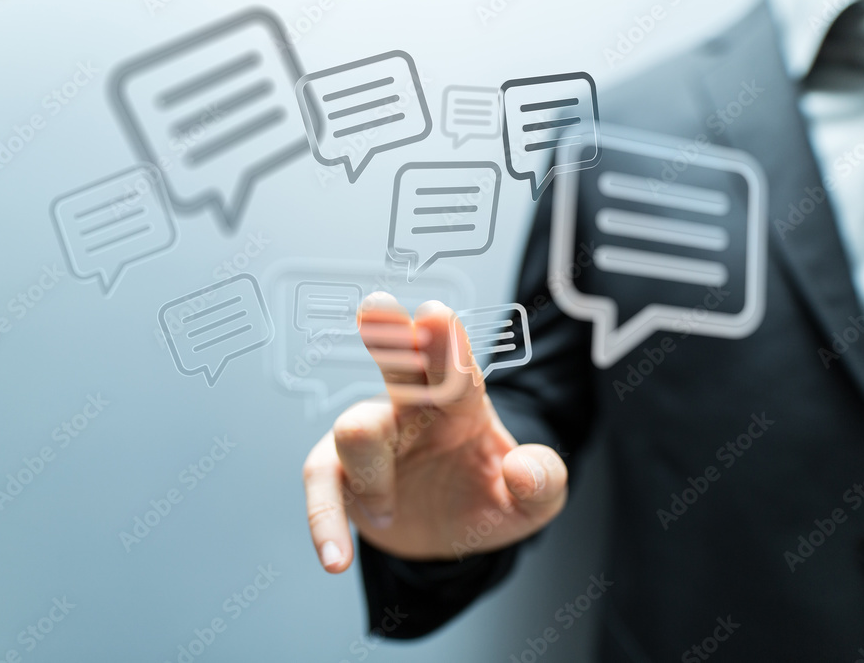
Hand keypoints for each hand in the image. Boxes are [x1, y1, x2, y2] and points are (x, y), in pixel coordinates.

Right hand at [302, 292, 568, 572]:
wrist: (447, 535)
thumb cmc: (488, 497)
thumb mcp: (533, 502)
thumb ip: (542, 483)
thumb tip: (523, 470)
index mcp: (462, 403)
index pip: (457, 370)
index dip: (446, 345)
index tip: (436, 316)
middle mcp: (411, 409)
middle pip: (398, 367)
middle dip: (388, 336)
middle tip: (377, 307)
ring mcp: (373, 438)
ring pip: (356, 429)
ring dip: (371, 471)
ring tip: (388, 510)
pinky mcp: (341, 472)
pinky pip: (322, 484)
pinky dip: (323, 519)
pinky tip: (335, 556)